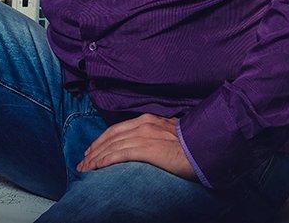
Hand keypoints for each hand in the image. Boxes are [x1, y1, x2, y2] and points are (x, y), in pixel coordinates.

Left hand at [76, 113, 195, 180]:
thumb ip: (156, 135)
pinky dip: (105, 160)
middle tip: (83, 162)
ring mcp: (145, 135)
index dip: (102, 140)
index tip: (92, 150)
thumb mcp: (170, 132)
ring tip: (85, 168)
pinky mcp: (147, 148)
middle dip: (94, 150)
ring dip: (95, 158)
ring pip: (112, 146)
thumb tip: (148, 145)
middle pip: (110, 137)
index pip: (117, 129)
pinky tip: (96, 167)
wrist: (206, 146)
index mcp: (148, 120)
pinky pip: (120, 154)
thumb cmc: (192, 144)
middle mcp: (143, 124)